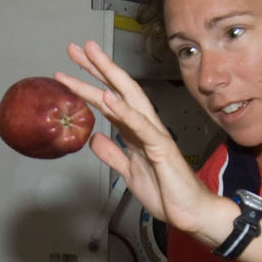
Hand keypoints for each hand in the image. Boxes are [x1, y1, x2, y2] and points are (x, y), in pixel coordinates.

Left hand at [54, 42, 233, 244]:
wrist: (190, 213)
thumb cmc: (167, 192)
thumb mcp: (129, 171)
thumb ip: (113, 154)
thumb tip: (95, 139)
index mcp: (137, 132)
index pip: (111, 100)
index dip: (92, 82)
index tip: (71, 68)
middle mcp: (145, 126)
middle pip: (118, 89)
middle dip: (97, 68)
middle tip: (75, 48)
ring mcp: (153, 134)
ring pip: (127, 99)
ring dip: (107, 77)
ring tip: (89, 58)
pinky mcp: (161, 147)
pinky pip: (140, 126)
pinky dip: (123, 110)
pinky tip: (108, 97)